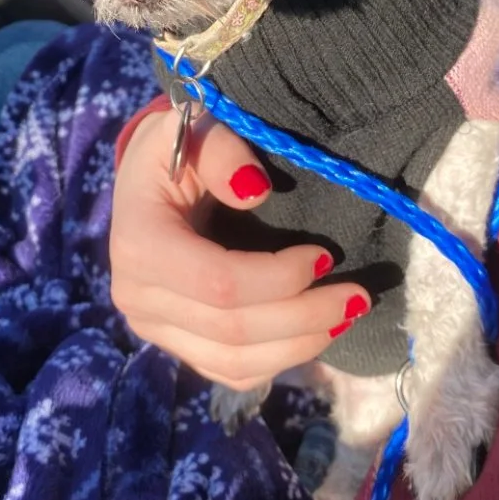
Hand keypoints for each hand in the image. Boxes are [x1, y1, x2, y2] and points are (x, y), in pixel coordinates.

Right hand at [110, 108, 370, 390]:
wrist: (151, 180)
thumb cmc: (180, 148)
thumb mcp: (195, 127)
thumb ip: (222, 150)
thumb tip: (255, 190)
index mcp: (140, 244)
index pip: (218, 283)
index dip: (278, 278)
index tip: (325, 255)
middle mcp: (138, 298)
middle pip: (233, 331)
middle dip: (305, 317)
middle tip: (360, 295)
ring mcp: (154, 328)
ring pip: (235, 362)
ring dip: (301, 345)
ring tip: (347, 316)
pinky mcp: (176, 344)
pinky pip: (230, 372)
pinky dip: (279, 360)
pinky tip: (314, 334)